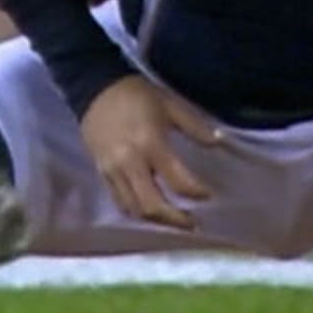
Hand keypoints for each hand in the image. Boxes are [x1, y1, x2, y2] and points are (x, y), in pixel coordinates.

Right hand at [79, 74, 223, 229]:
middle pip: (152, 205)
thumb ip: (195, 126)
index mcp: (150, 143)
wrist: (94, 88)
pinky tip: (151, 211)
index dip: (196, 193)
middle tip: (194, 223)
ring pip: (134, 209)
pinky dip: (137, 211)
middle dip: (176, 219)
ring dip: (157, 220)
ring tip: (174, 221)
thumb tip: (218, 142)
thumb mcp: (170, 104)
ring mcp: (113, 171)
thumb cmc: (136, 95)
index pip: (177, 180)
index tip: (209, 196)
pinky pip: (119, 201)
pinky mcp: (101, 173)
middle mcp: (130, 162)